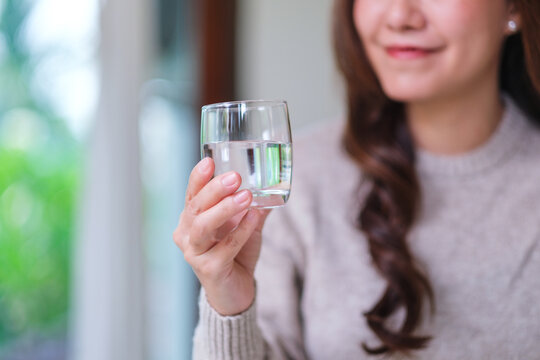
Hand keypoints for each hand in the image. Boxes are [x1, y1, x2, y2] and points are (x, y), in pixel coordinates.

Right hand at [173, 157, 269, 314]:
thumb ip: (253, 207)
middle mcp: (186, 235)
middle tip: (234, 177)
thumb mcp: (245, 226)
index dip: (198, 177)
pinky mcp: (208, 270)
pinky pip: (225, 247)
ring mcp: (194, 253)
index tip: (210, 161)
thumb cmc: (236, 255)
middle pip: (195, 208)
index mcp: (191, 220)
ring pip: (203, 227)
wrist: (236, 292)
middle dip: (214, 190)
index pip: (191, 194)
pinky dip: (241, 231)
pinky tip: (254, 218)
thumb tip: (270, 186)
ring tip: (245, 196)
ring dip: (224, 209)